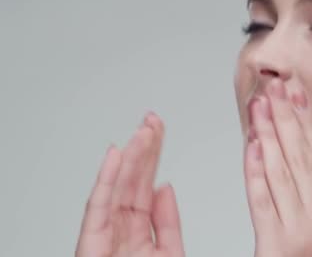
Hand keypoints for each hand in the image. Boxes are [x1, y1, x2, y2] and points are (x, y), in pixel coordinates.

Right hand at [75, 113, 184, 256]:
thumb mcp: (168, 253)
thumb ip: (168, 222)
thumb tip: (165, 188)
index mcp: (136, 230)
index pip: (144, 184)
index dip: (152, 156)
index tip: (158, 131)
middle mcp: (118, 227)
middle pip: (131, 179)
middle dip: (143, 148)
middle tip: (151, 119)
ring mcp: (104, 233)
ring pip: (117, 185)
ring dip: (131, 156)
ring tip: (143, 132)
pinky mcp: (90, 240)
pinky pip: (97, 205)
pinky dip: (106, 178)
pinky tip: (116, 155)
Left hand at [244, 79, 311, 256]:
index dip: (308, 124)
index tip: (296, 94)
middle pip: (304, 160)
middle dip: (288, 120)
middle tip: (275, 88)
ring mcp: (304, 235)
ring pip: (283, 174)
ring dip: (269, 136)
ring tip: (260, 107)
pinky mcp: (277, 247)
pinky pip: (263, 202)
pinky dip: (255, 172)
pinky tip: (250, 147)